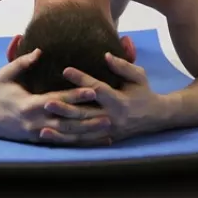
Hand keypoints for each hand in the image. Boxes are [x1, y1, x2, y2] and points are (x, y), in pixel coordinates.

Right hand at [0, 49, 112, 145]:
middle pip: (67, 121)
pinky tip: (100, 139)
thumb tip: (39, 51)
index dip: (75, 95)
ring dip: (89, 132)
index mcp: (29, 105)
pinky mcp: (43, 141)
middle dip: (88, 117)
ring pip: (69, 135)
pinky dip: (84, 142)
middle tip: (109, 113)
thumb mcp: (4, 74)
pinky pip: (67, 142)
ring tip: (109, 126)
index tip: (93, 89)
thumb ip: (21, 62)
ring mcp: (40, 134)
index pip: (57, 100)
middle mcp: (37, 122)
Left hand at [46, 53, 167, 142]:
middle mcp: (112, 118)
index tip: (65, 70)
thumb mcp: (139, 76)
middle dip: (65, 109)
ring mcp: (107, 131)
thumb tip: (105, 55)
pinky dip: (66, 141)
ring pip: (81, 132)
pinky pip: (82, 142)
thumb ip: (122, 66)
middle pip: (85, 114)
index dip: (82, 79)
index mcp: (120, 101)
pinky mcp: (103, 138)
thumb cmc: (144, 92)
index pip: (97, 89)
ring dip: (61, 130)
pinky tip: (50, 137)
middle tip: (46, 103)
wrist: (155, 117)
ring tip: (43, 126)